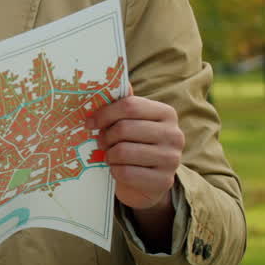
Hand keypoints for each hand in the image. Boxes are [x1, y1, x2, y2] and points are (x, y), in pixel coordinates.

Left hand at [88, 89, 183, 213]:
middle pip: (124, 128)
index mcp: (166, 113)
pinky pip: (125, 172)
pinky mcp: (163, 181)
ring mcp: (171, 159)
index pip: (129, 105)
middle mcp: (174, 134)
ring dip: (109, 155)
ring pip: (123, 151)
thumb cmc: (134, 144)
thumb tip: (111, 83)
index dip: (104, 114)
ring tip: (110, 156)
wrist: (147, 182)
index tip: (90, 123)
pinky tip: (119, 170)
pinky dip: (115, 171)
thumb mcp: (131, 122)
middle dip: (105, 137)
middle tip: (101, 143)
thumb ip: (122, 104)